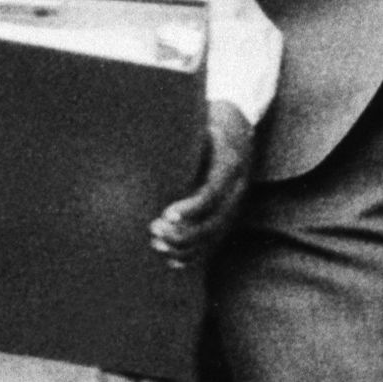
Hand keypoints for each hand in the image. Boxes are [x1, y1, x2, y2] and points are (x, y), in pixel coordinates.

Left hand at [151, 103, 253, 265]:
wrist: (237, 123)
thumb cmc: (207, 121)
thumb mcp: (199, 123)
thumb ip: (181, 137)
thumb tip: (144, 145)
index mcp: (230, 163)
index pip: (212, 193)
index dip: (189, 208)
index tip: (164, 215)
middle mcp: (238, 186)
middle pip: (214, 221)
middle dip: (182, 232)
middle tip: (153, 229)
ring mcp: (236, 202)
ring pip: (214, 235)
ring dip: (185, 245)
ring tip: (156, 242)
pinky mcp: (230, 212)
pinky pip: (214, 240)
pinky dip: (194, 253)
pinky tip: (173, 259)